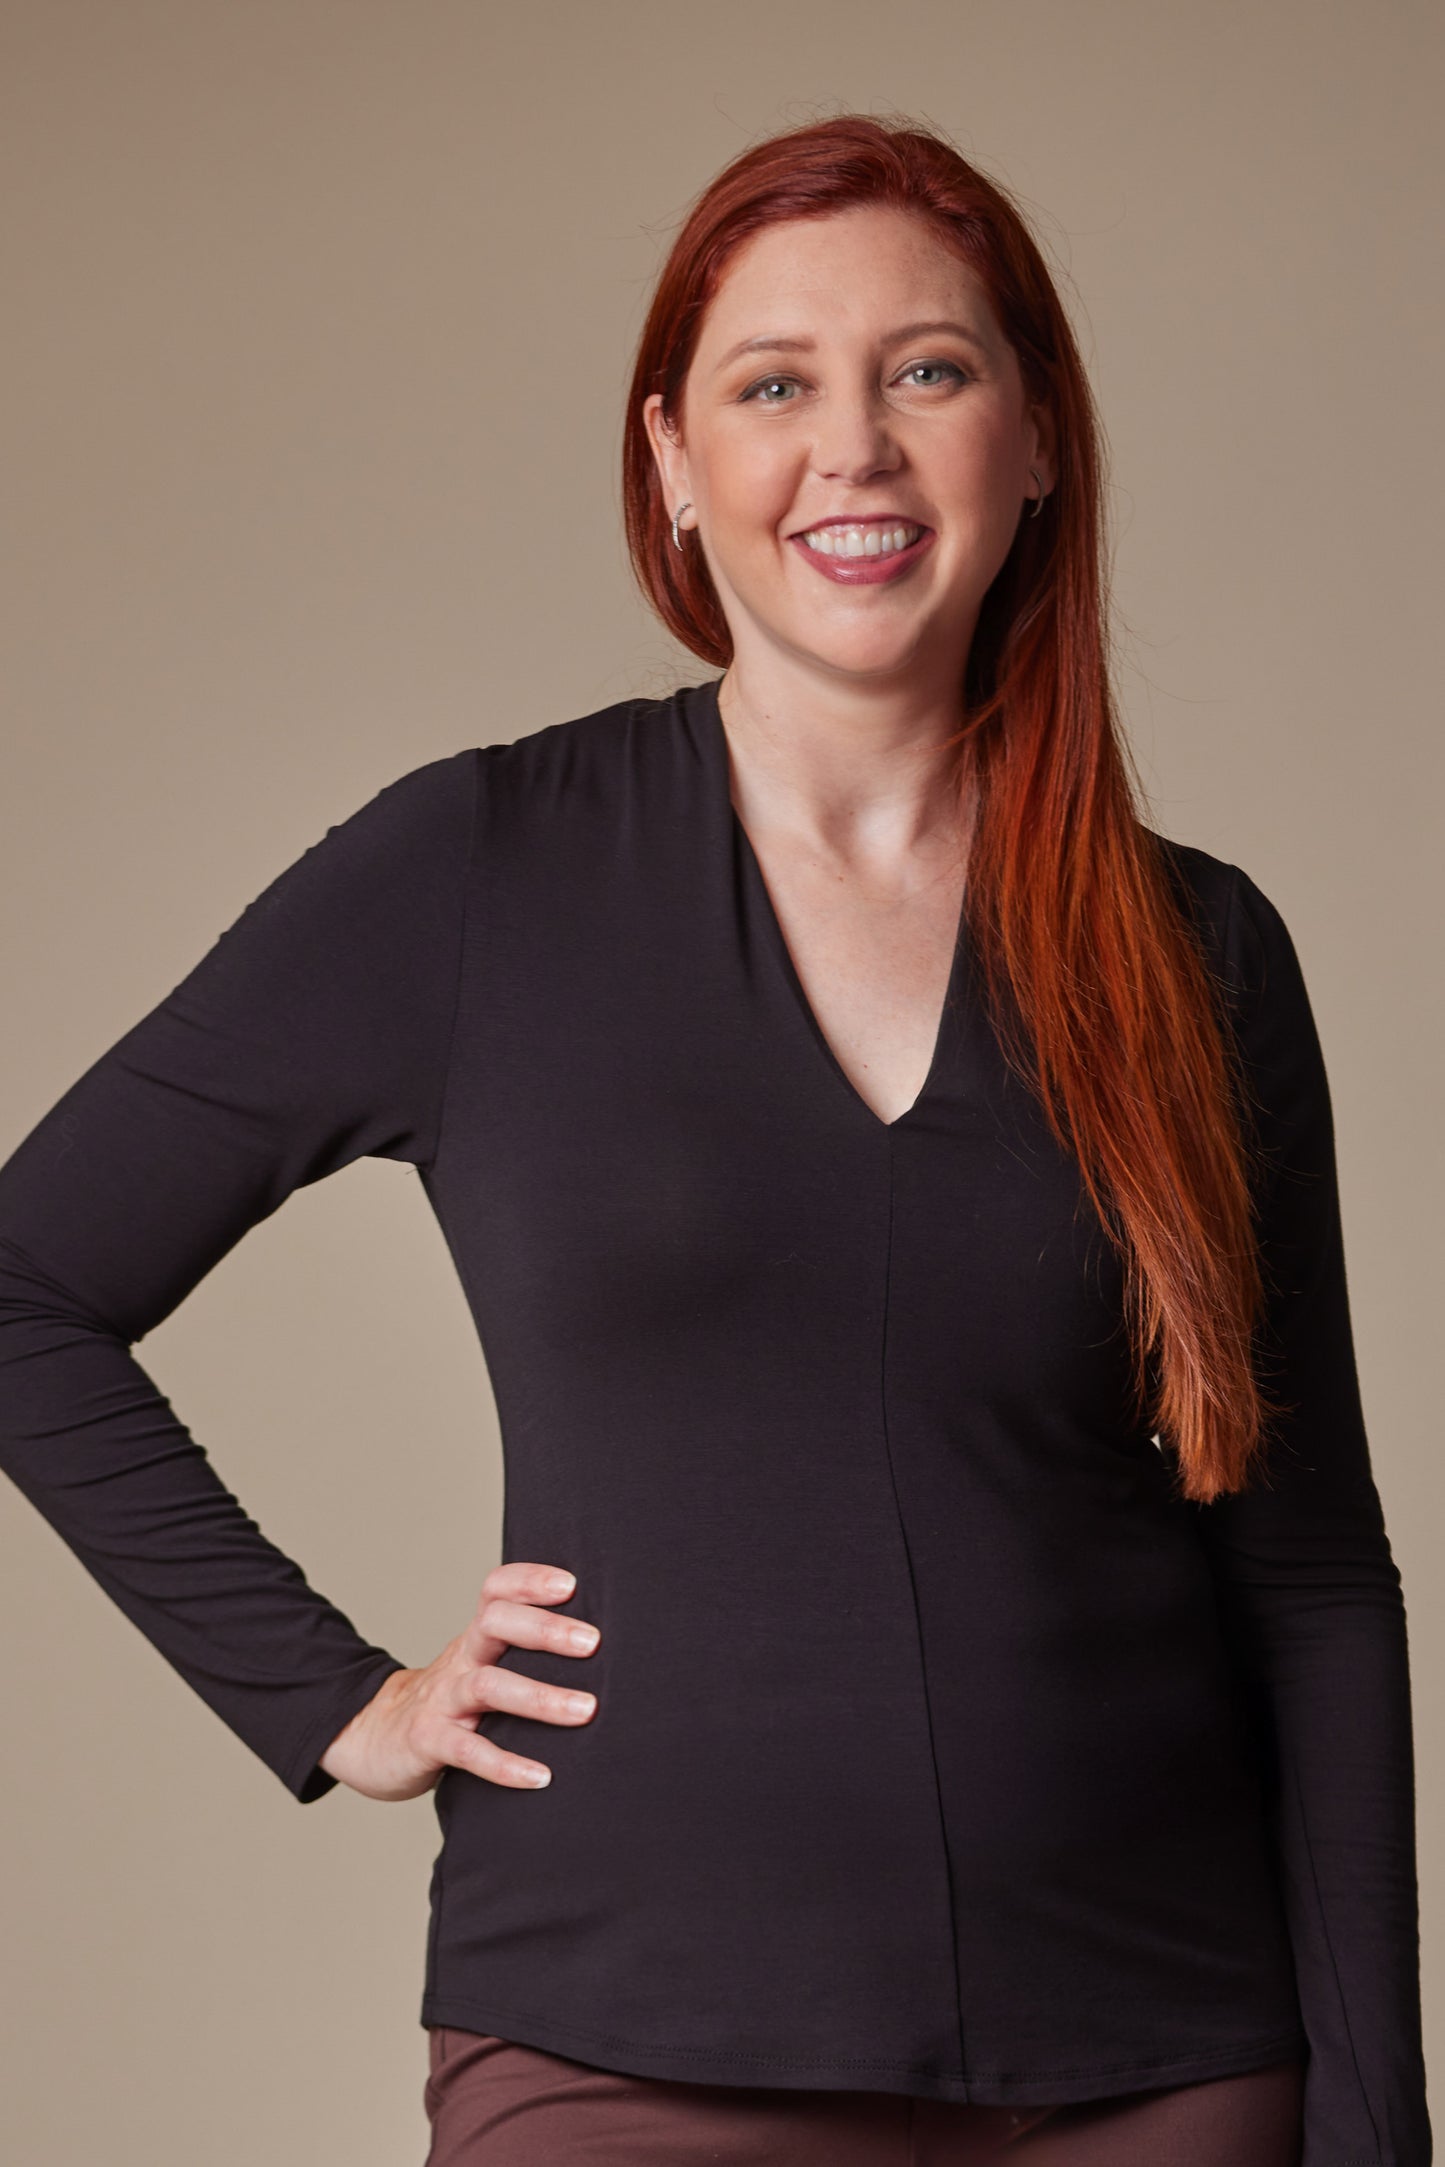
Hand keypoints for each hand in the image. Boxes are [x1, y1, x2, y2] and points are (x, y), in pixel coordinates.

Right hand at [317, 1561, 599, 1800]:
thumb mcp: (477, 1667)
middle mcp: (460, 1660)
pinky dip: (505, 1765)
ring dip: (539, 1697)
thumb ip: (519, 1656)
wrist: (373, 1737)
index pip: (496, 1592)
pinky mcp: (427, 1741)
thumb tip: (600, 1655)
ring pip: (488, 1686)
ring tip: (586, 1710)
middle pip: (495, 1625)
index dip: (529, 1580)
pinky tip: (541, 1778)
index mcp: (475, 1639)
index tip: (570, 1584)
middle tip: (592, 1643)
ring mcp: (441, 1700)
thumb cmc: (447, 1701)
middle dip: (545, 1630)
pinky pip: (468, 1752)